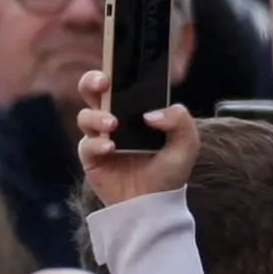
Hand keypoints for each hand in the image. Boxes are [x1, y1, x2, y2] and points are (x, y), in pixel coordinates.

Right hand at [75, 67, 197, 207]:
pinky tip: (110, 148)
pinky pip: (85, 144)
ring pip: (85, 116)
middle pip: (92, 92)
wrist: (153, 205)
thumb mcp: (187, 144)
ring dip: (97, 116)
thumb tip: (150, 113)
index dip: (116, 72)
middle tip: (104, 84)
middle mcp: (114, 120)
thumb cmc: (169, 172)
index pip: (121, 85)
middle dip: (92, 82)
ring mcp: (100, 137)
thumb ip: (180, 121)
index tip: (118, 69)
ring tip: (113, 124)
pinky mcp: (90, 157)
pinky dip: (96, 143)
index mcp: (135, 112)